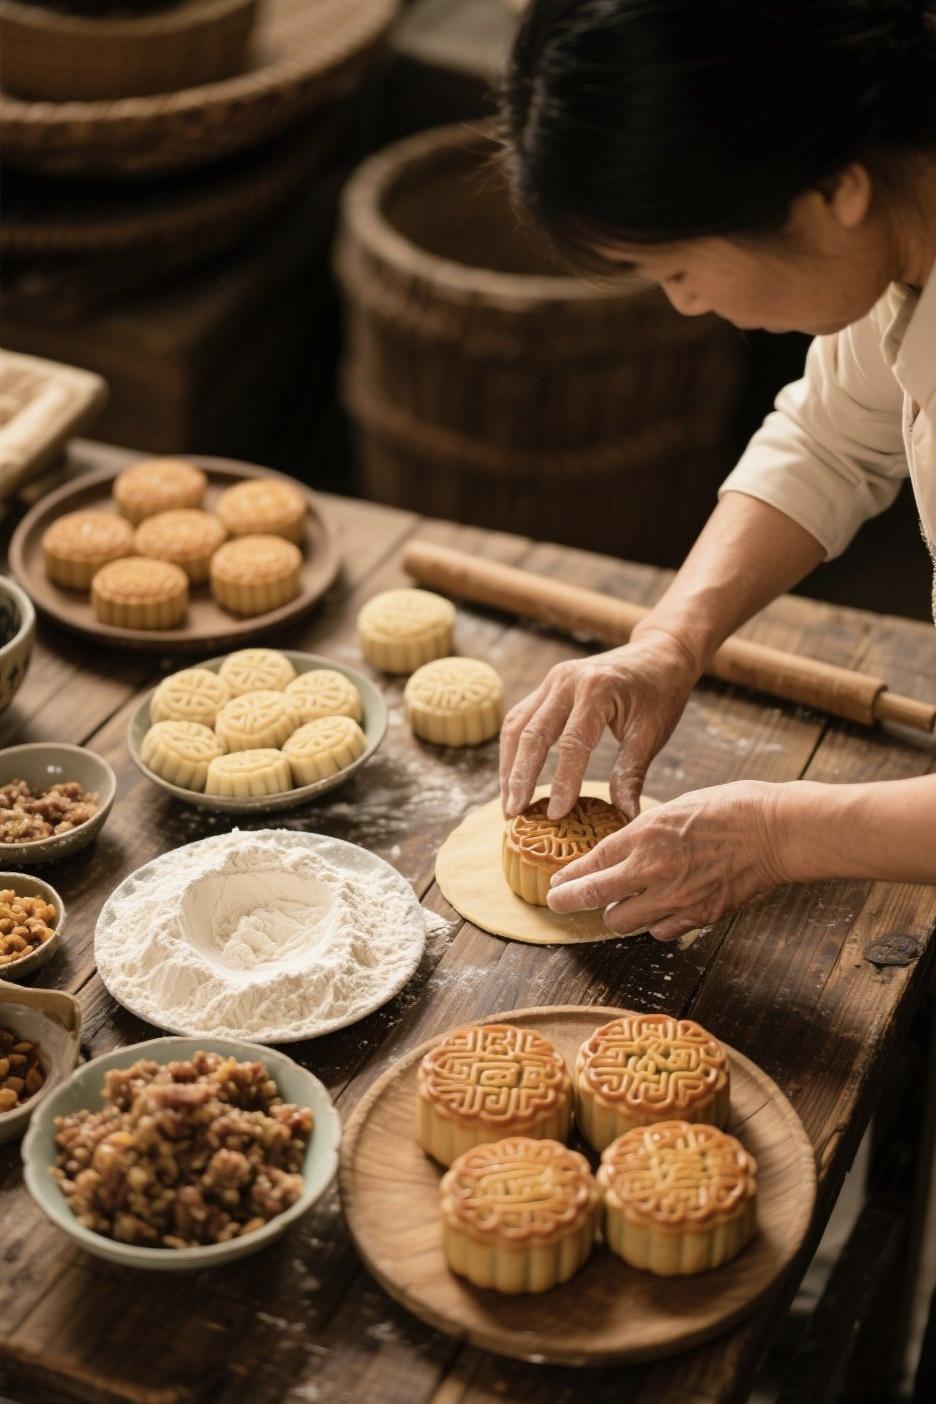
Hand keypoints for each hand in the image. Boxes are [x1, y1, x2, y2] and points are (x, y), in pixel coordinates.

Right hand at [499, 629, 697, 820]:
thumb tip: (625, 817)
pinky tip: (514, 776)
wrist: (659, 652)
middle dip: (520, 777)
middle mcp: (567, 680)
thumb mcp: (652, 733)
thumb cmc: (661, 693)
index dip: (562, 782)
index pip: (572, 743)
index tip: (555, 815)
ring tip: (509, 802)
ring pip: (517, 725)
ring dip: (509, 765)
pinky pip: (521, 717)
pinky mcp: (548, 684)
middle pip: (532, 734)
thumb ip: (631, 774)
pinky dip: (514, 749)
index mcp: (597, 689)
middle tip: (514, 814)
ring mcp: (553, 679)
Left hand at [546, 780, 791, 940]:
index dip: (568, 876)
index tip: (556, 882)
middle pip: (594, 899)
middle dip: (570, 901)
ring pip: (622, 923)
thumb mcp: (675, 808)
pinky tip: (660, 910)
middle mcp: (653, 870)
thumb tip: (618, 853)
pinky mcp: (699, 917)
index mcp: (645, 835)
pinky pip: (660, 932)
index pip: (591, 863)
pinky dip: (654, 924)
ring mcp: (676, 898)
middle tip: (560, 902)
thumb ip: (642, 834)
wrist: (776, 830)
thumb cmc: (731, 808)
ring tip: (620, 904)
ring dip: (616, 914)